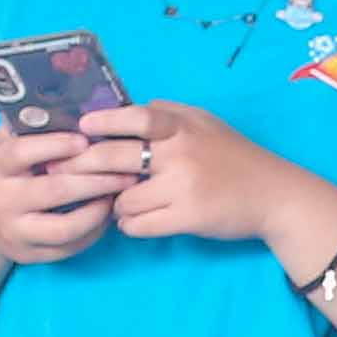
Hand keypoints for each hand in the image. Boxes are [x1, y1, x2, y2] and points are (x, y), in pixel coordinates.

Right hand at [0, 124, 121, 266]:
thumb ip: (29, 127)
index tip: (85, 139)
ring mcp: (15, 231)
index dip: (54, 145)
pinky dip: (94, 231)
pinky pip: (69, 248)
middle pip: (53, 191)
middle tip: (127, 170)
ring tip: (119, 194)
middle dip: (95, 180)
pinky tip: (108, 214)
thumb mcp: (4, 145)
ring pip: (65, 227)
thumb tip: (75, 103)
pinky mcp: (30, 255)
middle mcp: (2, 200)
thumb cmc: (4, 172)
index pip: (22, 153)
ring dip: (98, 211)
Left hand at [85, 103, 296, 247]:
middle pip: (116, 158)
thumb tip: (127, 110)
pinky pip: (140, 225)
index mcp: (183, 127)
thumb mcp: (205, 122)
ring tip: (117, 204)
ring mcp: (183, 187)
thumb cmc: (236, 157)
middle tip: (63, 173)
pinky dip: (128, 225)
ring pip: (124, 198)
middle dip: (84, 167)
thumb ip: (169, 114)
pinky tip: (132, 222)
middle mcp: (181, 153)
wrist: (274, 195)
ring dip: (113, 203)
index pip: (136, 117)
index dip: (104, 121)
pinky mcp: (188, 218)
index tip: (82, 127)